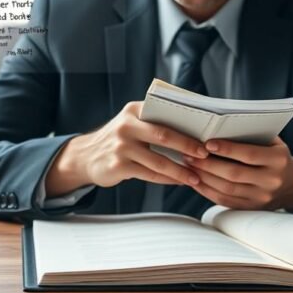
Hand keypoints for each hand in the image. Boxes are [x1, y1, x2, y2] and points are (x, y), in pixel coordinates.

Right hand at [44, 101, 207, 195]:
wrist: (86, 156)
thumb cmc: (120, 139)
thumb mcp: (133, 123)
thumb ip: (156, 123)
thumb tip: (195, 133)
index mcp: (135, 110)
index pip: (166, 115)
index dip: (187, 126)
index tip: (207, 135)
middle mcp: (126, 125)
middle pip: (164, 136)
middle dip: (188, 146)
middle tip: (206, 155)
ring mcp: (121, 146)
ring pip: (159, 160)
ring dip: (180, 171)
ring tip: (196, 178)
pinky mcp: (118, 166)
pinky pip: (150, 174)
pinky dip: (167, 179)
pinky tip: (179, 182)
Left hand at [183, 137, 292, 210]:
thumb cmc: (274, 154)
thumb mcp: (271, 142)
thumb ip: (251, 136)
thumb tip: (217, 129)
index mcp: (278, 160)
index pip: (249, 155)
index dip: (227, 149)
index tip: (207, 143)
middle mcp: (271, 181)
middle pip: (234, 174)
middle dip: (208, 164)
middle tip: (189, 154)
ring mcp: (261, 198)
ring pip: (227, 189)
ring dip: (203, 177)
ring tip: (189, 165)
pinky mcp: (251, 208)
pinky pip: (225, 200)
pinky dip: (207, 190)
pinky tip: (195, 180)